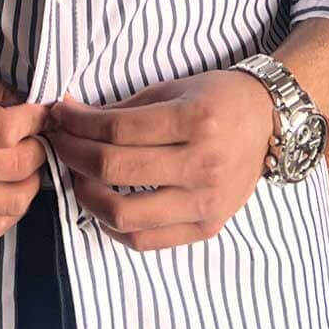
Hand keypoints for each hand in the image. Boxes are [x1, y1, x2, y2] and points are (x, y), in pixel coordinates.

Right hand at [0, 51, 55, 235]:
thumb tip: (33, 107)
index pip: (6, 131)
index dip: (37, 120)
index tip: (44, 111)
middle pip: (12, 168)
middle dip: (39, 149)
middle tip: (40, 133)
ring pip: (8, 205)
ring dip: (31, 182)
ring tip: (28, 159)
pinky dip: (11, 208)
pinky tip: (10, 184)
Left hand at [46, 71, 276, 251]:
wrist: (269, 123)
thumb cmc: (217, 98)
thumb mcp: (173, 89)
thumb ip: (122, 108)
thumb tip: (70, 116)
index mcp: (195, 121)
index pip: (116, 130)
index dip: (77, 124)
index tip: (59, 116)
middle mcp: (202, 164)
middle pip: (114, 169)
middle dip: (73, 154)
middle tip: (59, 142)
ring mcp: (206, 201)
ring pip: (124, 213)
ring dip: (86, 193)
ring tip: (77, 174)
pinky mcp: (207, 226)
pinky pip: (146, 239)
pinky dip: (114, 225)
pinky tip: (102, 203)